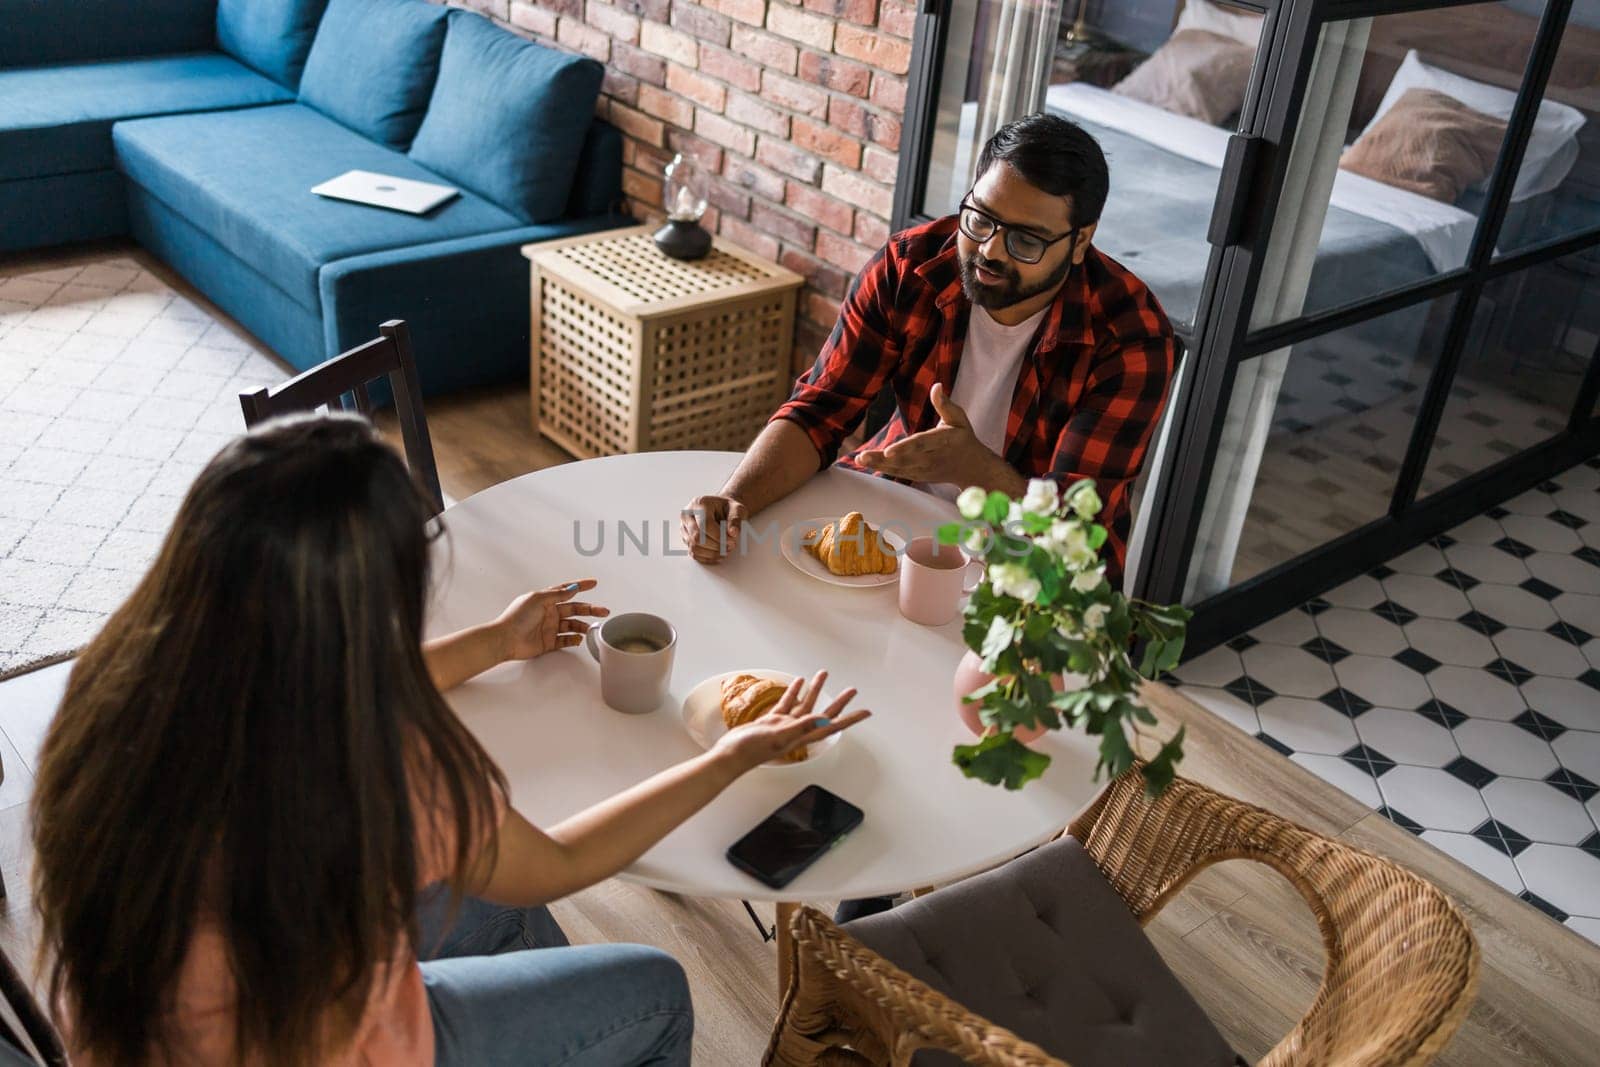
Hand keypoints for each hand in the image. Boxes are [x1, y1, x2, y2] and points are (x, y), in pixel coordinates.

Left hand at [493, 578, 608, 660]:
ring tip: (590, 628)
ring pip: (572, 625)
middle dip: (589, 609)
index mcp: (545, 600)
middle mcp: (549, 613)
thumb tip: (572, 587)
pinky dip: (573, 640)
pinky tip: (578, 638)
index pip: (566, 590)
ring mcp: (549, 628)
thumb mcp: (538, 599)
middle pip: (574, 609)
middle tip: (603, 611)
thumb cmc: (516, 617)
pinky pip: (565, 640)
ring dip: (582, 626)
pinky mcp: (548, 642)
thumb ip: (557, 594)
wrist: (506, 639)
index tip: (593, 583)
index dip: (580, 586)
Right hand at [681, 493, 747, 564]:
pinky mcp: (686, 539)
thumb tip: (733, 533)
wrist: (722, 510)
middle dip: (716, 546)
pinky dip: (708, 558)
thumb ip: (736, 519)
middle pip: (696, 537)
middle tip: (730, 547)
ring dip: (712, 553)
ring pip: (694, 547)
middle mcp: (687, 515)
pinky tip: (719, 556)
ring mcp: (684, 528)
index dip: (720, 536)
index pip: (705, 524)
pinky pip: (693, 553)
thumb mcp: (737, 509)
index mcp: (699, 504)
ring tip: (726, 551)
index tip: (732, 541)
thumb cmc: (728, 509)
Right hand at [711, 670, 870, 772]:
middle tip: (852, 690)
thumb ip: (800, 727)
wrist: (732, 753)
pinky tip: (797, 683)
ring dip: (815, 690)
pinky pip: (787, 703)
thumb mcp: (779, 736)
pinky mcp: (772, 721)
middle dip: (839, 702)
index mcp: (802, 735)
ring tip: (822, 674)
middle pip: (824, 713)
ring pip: (805, 705)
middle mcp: (797, 730)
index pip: (833, 725)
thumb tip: (822, 720)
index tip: (866, 712)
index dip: (851, 719)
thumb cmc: (752, 749)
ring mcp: (785, 725)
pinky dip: (793, 692)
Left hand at [857, 383, 995, 484]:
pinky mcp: (918, 475)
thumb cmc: (962, 438)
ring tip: (859, 459)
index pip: (921, 444)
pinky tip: (866, 463)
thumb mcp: (959, 419)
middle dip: (882, 459)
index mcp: (942, 441)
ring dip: (877, 464)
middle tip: (862, 456)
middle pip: (905, 459)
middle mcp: (931, 458)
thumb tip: (936, 385)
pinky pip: (898, 472)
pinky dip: (882, 469)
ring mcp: (924, 469)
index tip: (889, 451)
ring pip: (899, 468)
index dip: (904, 448)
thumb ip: (945, 405)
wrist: (972, 468)